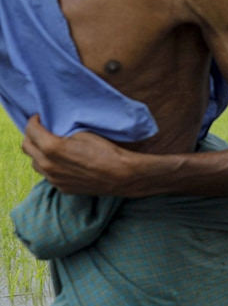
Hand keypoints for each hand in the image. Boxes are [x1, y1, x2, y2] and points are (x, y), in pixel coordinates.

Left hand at [21, 115, 136, 195]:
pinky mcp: (62, 188)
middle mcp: (48, 165)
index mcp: (51, 148)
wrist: (122, 175)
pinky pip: (48, 175)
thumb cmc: (106, 151)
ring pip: (35, 163)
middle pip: (26, 147)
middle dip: (31, 136)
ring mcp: (54, 179)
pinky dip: (51, 166)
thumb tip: (52, 129)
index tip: (40, 118)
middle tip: (42, 131)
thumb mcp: (82, 133)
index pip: (30, 130)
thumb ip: (61, 131)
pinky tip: (63, 162)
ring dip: (39, 153)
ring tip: (51, 148)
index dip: (34, 120)